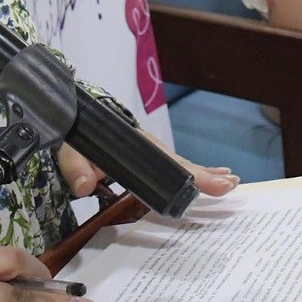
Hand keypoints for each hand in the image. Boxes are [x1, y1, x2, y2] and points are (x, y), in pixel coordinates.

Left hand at [57, 140, 239, 199]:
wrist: (78, 116)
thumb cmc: (78, 132)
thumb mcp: (70, 150)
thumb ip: (77, 166)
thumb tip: (85, 185)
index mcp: (135, 145)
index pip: (168, 164)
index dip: (192, 176)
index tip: (215, 182)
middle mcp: (148, 148)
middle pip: (181, 164)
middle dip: (206, 175)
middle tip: (230, 184)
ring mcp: (150, 152)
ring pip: (181, 165)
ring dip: (204, 173)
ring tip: (229, 180)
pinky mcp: (147, 157)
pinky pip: (174, 167)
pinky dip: (193, 172)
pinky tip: (209, 175)